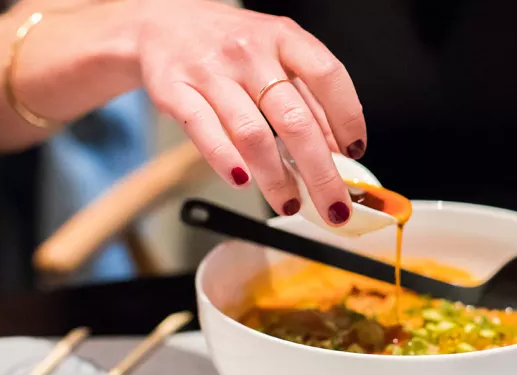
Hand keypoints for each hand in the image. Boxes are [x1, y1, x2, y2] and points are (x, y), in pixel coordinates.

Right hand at [134, 0, 365, 224]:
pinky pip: (205, 132)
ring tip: (288, 204)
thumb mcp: (277, 54)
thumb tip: (338, 148)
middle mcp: (250, 52)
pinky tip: (242, 181)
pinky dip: (227, 162)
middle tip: (333, 208)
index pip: (328, 76)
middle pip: (295, 119)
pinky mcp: (174, 90)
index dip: (347, 118)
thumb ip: (308, 96)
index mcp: (283, 37)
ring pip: (252, 133)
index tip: (355, 152)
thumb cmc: (229, 44)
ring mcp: (211, 70)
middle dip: (320, 173)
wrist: (161, 24)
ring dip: (276, 178)